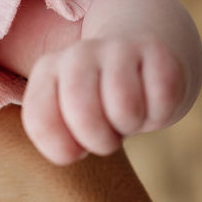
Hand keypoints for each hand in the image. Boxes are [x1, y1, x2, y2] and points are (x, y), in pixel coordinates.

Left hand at [22, 32, 189, 164]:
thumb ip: (54, 137)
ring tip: (129, 115)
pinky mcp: (156, 50)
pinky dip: (159, 113)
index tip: (76, 147)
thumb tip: (69, 152)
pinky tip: (151, 101)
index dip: (63, 149)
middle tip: (109, 135)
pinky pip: (161, 99)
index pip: (41, 122)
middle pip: (84, 116)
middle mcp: (77, 55)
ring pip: (125, 109)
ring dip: (131, 125)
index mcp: (47, 72)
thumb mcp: (67, 118)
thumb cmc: (100, 100)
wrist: (142, 55)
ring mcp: (117, 49)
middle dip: (100, 141)